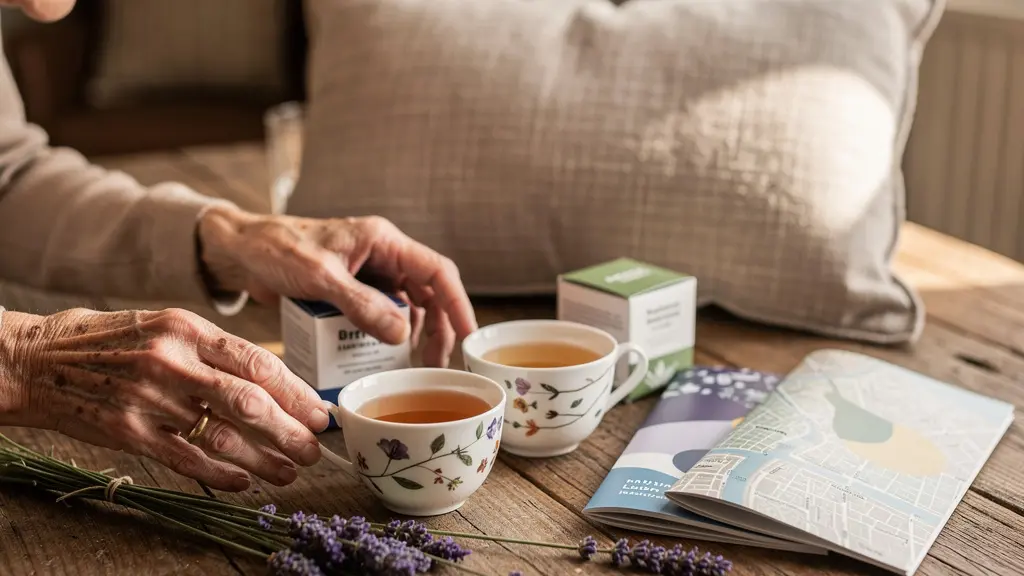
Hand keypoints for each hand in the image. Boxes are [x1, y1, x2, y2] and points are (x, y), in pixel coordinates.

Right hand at [0, 308, 329, 490]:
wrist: (40, 359)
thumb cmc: (114, 341)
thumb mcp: (167, 326)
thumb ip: (215, 350)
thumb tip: (272, 380)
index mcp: (187, 329)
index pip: (257, 363)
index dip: (296, 392)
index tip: (318, 412)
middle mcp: (172, 362)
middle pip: (249, 401)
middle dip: (290, 430)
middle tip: (314, 449)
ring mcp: (149, 399)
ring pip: (222, 435)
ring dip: (264, 459)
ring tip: (289, 472)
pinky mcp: (127, 432)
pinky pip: (185, 459)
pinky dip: (220, 475)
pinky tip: (243, 483)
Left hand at [197, 208, 477, 367]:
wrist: (237, 251)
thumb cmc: (275, 249)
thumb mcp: (320, 278)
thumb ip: (361, 305)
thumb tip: (402, 335)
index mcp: (381, 240)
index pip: (436, 270)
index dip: (458, 303)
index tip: (469, 335)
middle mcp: (381, 255)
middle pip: (428, 292)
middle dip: (438, 327)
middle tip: (436, 363)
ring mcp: (367, 274)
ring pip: (407, 305)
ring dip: (414, 334)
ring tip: (415, 365)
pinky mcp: (351, 291)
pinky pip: (380, 314)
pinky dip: (387, 335)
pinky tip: (385, 356)